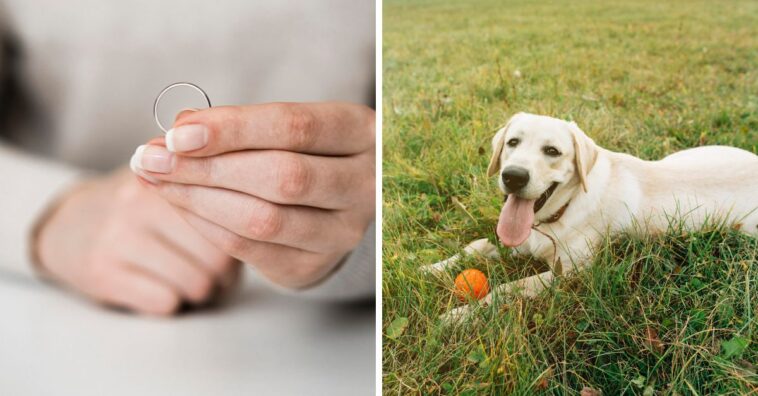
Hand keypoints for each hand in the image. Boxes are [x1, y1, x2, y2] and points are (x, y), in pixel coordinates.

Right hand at [36, 169, 237, 314]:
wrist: (67, 224)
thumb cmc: (140, 207)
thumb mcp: (172, 180)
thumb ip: (213, 185)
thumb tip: (265, 211)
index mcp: (169, 174)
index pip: (233, 216)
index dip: (246, 240)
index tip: (242, 247)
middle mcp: (142, 202)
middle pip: (220, 257)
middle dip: (227, 274)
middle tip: (218, 274)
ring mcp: (119, 237)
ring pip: (196, 284)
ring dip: (203, 292)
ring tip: (193, 281)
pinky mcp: (102, 272)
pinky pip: (165, 302)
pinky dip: (173, 303)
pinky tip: (165, 289)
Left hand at [130, 102, 374, 287]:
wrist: (338, 206)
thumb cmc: (306, 152)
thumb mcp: (289, 128)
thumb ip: (241, 126)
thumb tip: (180, 129)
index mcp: (362, 133)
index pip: (294, 127)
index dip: (233, 129)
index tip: (177, 133)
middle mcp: (365, 184)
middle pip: (281, 176)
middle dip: (207, 167)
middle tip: (151, 158)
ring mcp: (344, 230)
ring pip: (263, 218)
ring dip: (198, 199)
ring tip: (156, 180)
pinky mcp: (314, 265)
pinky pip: (250, 249)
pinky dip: (206, 225)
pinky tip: (181, 205)